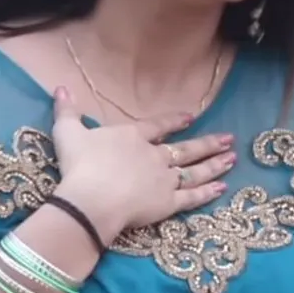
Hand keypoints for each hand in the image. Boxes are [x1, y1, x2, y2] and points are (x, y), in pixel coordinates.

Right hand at [52, 87, 234, 246]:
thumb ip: (67, 111)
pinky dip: (206, 192)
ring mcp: (163, 180)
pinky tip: (221, 187)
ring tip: (233, 158)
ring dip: (214, 164)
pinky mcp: (166, 204)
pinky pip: (190, 197)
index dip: (174, 121)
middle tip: (229, 139)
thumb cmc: (79, 165)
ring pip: (194, 171)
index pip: (158, 126)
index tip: (191, 117)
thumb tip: (61, 88)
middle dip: (208, 143)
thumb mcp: (68, 132)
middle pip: (185, 149)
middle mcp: (153, 156)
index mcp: (132, 137)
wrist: (91, 199)